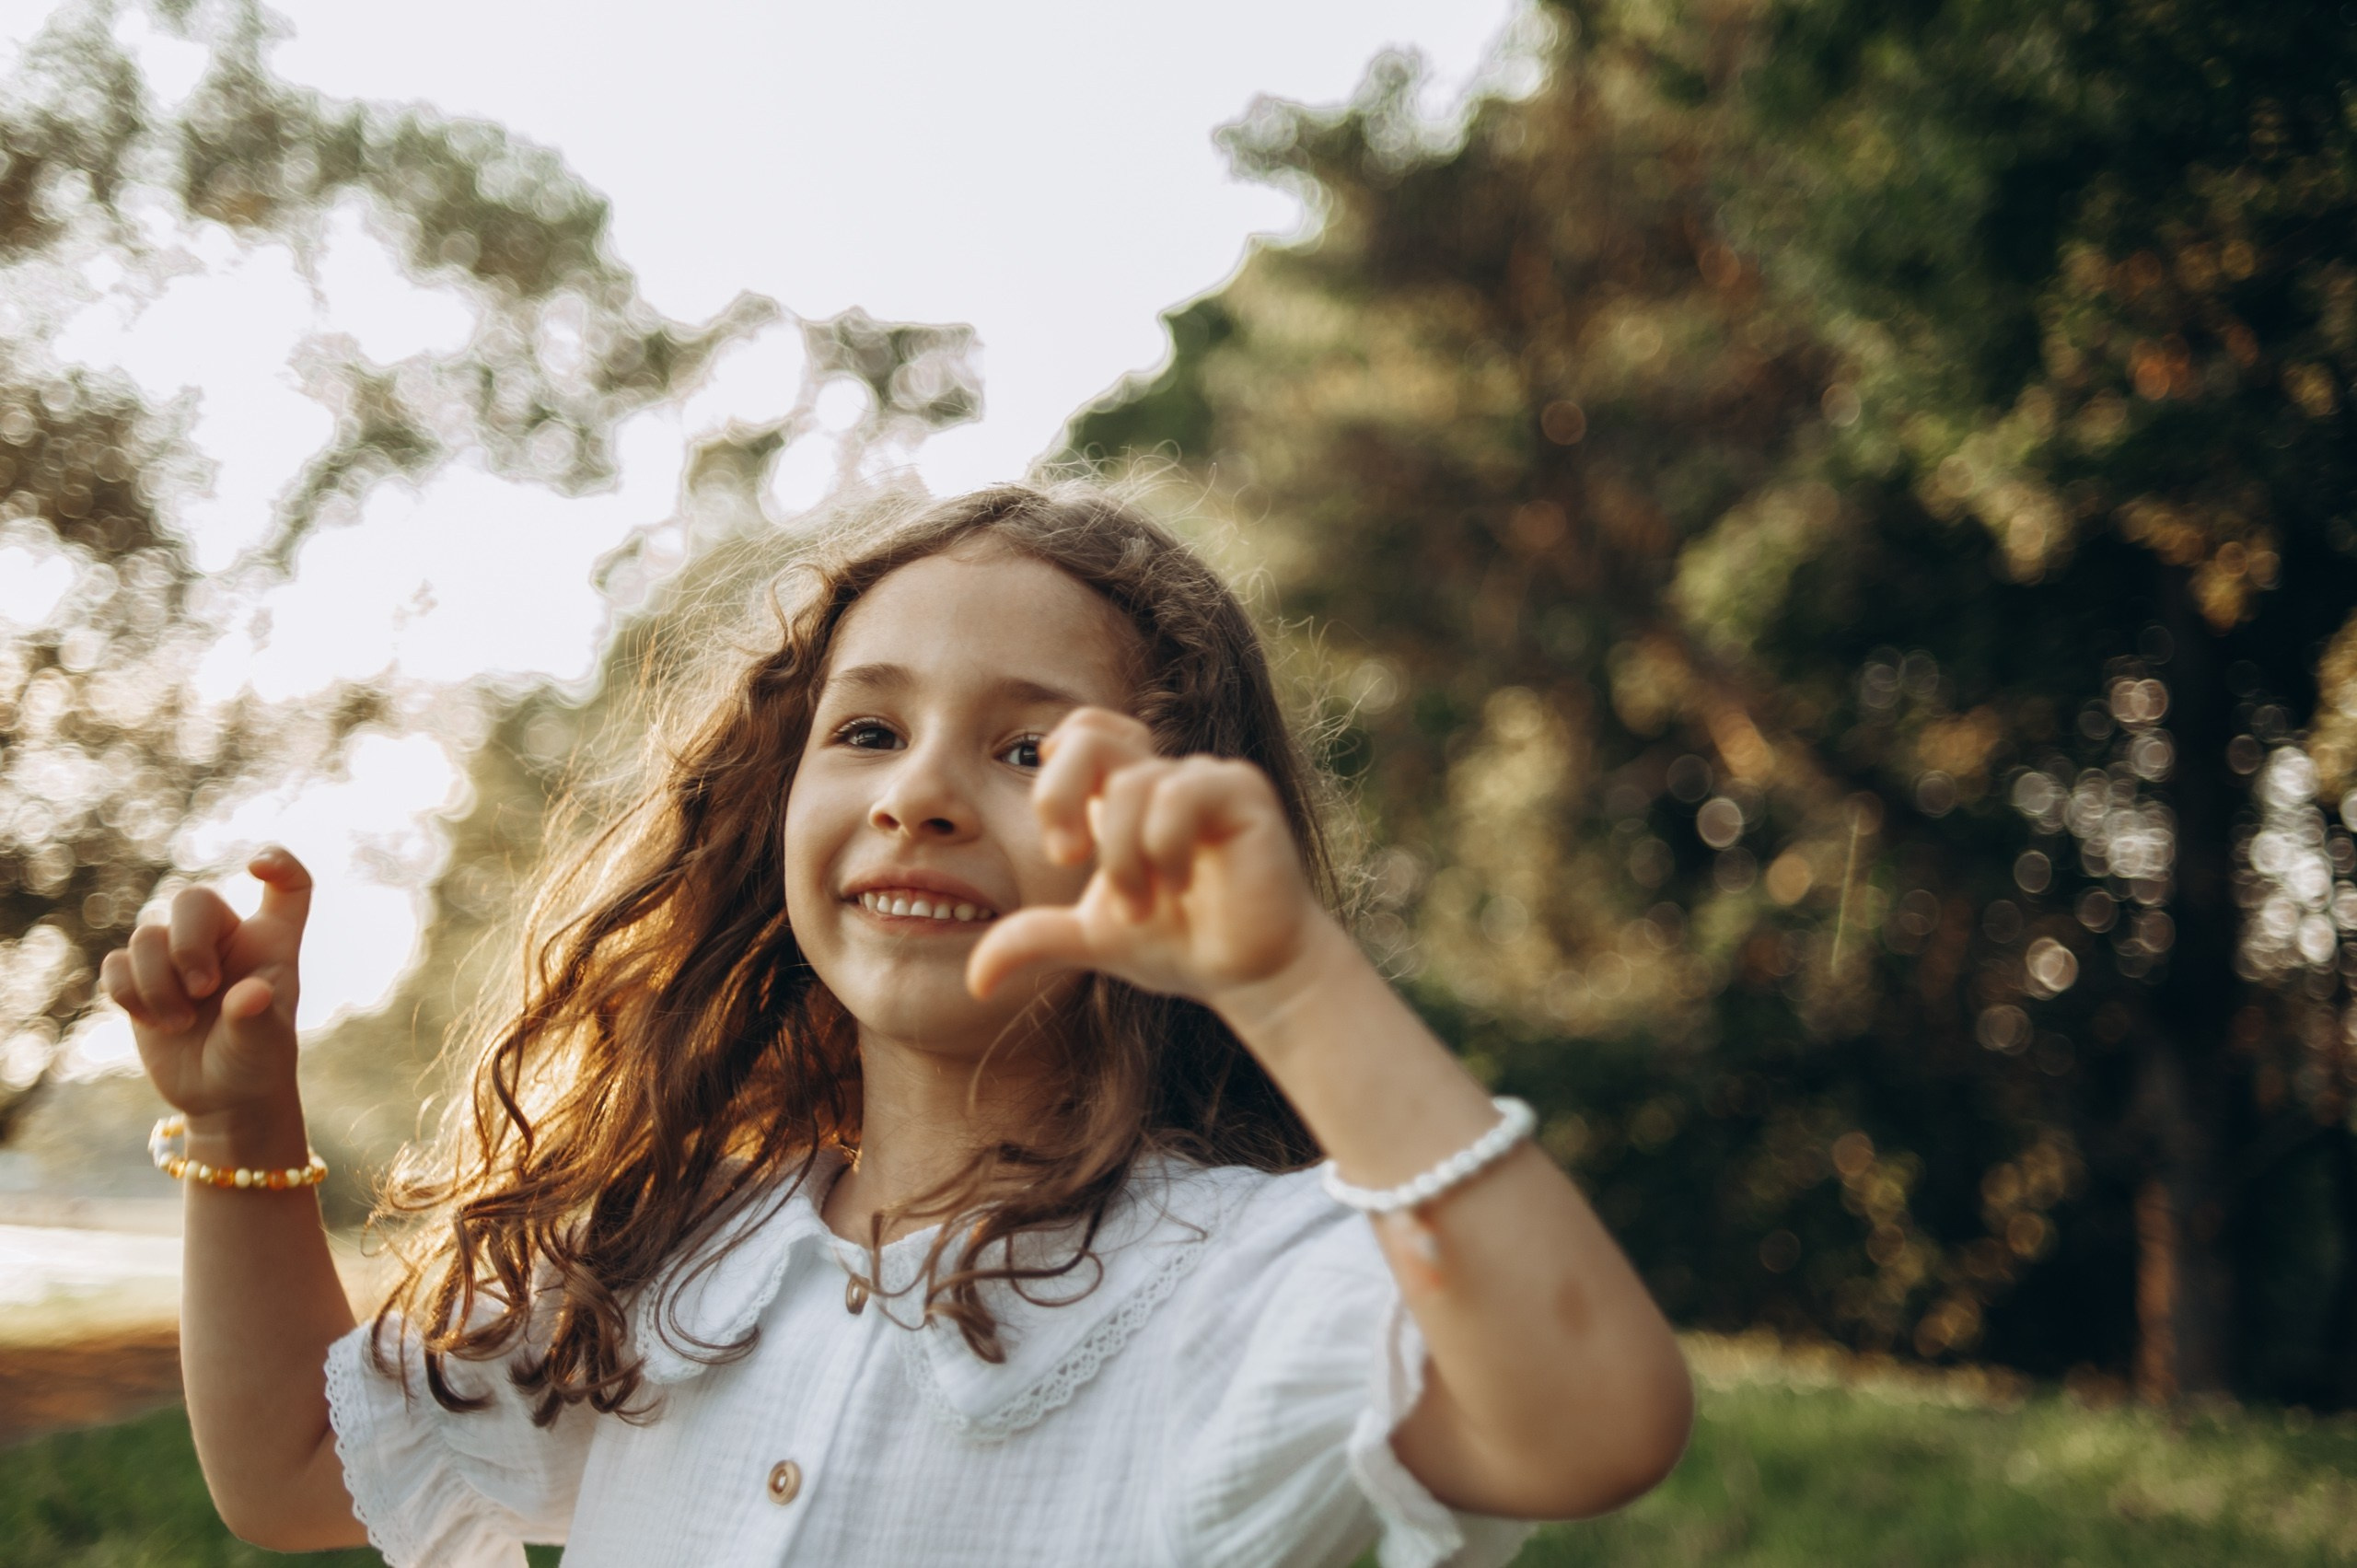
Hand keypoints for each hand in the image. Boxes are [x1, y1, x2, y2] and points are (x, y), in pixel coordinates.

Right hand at [101, 846, 312, 1124]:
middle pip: (192, 899)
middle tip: (203, 990)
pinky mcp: (141, 978)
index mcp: (270, 944)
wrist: (221, 1096)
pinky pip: (116, 964)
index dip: (279, 863)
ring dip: (157, 984)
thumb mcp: (264, 1046)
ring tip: (182, 1024)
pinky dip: (130, 994)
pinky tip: (154, 1022)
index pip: (289, 887)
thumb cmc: (255, 1063)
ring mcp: (179, 955)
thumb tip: (249, 995)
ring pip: (147, 936)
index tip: (255, 864)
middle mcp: (224, 939)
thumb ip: (256, 1019)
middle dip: (187, 944)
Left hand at [966, 708, 1331, 1013]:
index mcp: (1125, 794)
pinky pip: (1180, 793)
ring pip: (1132, 784)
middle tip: (1068, 858)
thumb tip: (975, 981)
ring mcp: (1203, 778)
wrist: (1248, 974)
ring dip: (1123, 857)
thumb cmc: (1178, 944)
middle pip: (1088, 738)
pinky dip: (1164, 846)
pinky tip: (1183, 885)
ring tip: (1143, 906)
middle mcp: (1162, 775)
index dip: (1055, 784)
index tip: (1063, 850)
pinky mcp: (1241, 790)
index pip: (1077, 736)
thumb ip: (1034, 939)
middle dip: (1060, 798)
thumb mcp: (1091, 938)